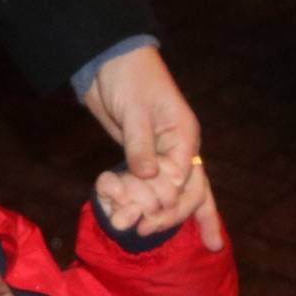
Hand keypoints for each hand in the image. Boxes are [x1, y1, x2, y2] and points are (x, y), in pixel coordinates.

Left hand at [80, 46, 224, 249]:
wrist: (109, 62)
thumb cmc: (129, 77)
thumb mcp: (134, 109)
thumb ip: (140, 144)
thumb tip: (149, 176)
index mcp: (184, 135)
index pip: (186, 176)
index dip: (168, 198)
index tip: (146, 214)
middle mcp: (179, 149)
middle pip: (187, 191)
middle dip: (169, 215)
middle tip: (144, 231)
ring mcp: (162, 155)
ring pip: (172, 194)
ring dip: (158, 215)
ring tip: (140, 233)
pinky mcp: (143, 158)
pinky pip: (150, 188)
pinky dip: (144, 205)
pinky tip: (143, 224)